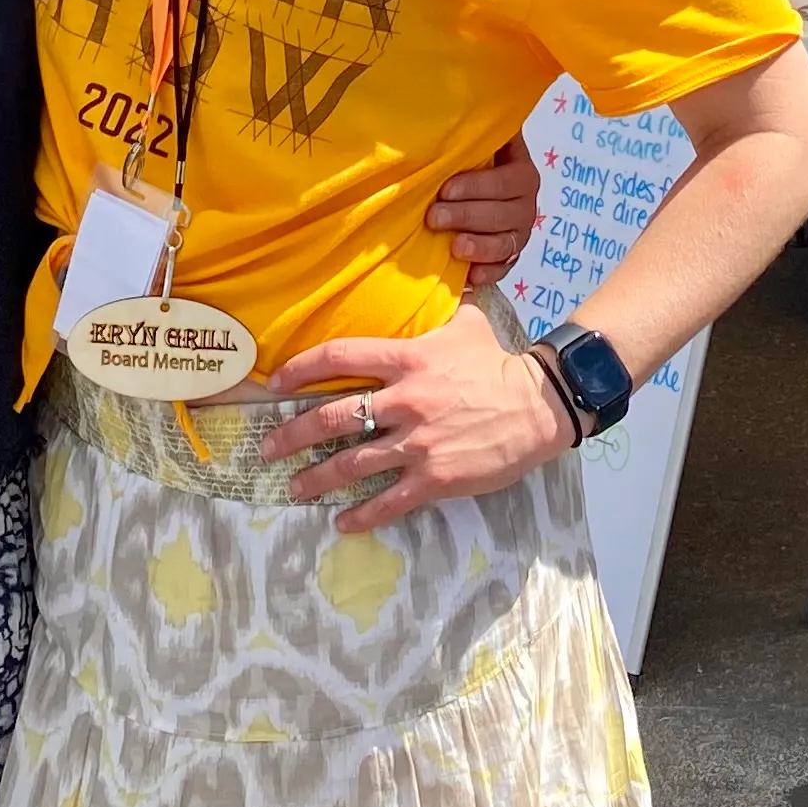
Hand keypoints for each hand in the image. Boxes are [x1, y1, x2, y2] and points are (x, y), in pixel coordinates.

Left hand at [257, 306, 577, 529]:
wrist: (539, 405)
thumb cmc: (499, 362)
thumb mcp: (466, 323)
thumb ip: (436, 312)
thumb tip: (431, 284)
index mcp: (406, 359)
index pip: (339, 357)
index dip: (300, 369)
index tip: (276, 384)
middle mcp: (403, 400)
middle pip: (333, 418)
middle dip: (292, 435)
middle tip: (268, 448)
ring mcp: (417, 443)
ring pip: (352, 464)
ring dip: (316, 478)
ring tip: (295, 488)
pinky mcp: (434, 477)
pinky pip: (388, 501)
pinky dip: (361, 514)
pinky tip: (342, 522)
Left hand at [425, 134, 541, 286]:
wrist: (473, 186)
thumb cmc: (467, 161)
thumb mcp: (473, 142)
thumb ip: (467, 136)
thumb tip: (443, 121)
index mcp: (521, 170)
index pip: (505, 180)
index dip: (476, 186)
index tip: (444, 189)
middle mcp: (527, 203)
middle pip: (503, 214)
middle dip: (466, 216)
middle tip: (433, 218)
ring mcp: (520, 232)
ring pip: (506, 244)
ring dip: (480, 247)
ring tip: (455, 247)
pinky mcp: (510, 257)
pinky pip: (504, 269)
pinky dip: (488, 273)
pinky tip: (470, 275)